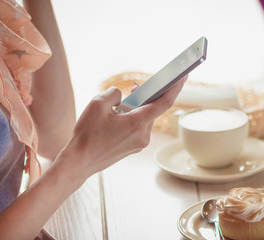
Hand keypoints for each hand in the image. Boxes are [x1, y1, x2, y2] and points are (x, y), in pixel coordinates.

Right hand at [58, 75, 186, 179]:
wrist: (80, 161)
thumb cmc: (87, 134)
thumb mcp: (98, 104)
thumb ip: (115, 93)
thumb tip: (123, 96)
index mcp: (138, 123)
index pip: (164, 102)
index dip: (175, 88)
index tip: (184, 76)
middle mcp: (143, 135)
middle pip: (152, 110)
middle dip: (147, 96)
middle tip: (137, 87)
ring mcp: (139, 143)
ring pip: (145, 119)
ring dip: (138, 108)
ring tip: (123, 103)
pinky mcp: (134, 148)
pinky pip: (139, 128)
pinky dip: (134, 118)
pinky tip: (121, 116)